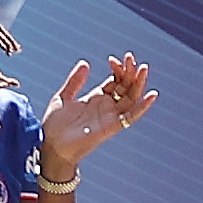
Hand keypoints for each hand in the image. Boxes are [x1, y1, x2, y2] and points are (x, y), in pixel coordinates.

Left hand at [41, 56, 156, 175]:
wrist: (51, 145)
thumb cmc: (55, 125)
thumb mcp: (63, 97)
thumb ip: (74, 82)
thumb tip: (85, 63)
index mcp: (97, 98)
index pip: (115, 80)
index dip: (117, 69)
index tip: (112, 59)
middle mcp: (107, 106)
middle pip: (126, 86)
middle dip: (130, 71)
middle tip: (130, 57)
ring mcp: (111, 116)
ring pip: (132, 97)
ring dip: (139, 83)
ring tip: (143, 68)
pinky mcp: (113, 126)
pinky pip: (132, 116)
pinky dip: (143, 106)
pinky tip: (151, 95)